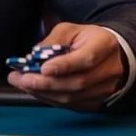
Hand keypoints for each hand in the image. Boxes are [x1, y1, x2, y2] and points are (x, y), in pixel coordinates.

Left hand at [7, 22, 124, 110]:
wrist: (113, 54)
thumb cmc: (88, 39)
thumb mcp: (71, 30)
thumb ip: (53, 41)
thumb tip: (33, 57)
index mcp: (104, 45)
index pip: (86, 59)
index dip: (64, 66)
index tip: (43, 68)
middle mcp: (109, 70)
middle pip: (77, 82)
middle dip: (46, 83)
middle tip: (22, 78)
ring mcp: (105, 89)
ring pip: (73, 97)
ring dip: (44, 93)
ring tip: (24, 84)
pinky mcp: (97, 102)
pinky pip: (71, 105)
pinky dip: (51, 99)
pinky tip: (37, 91)